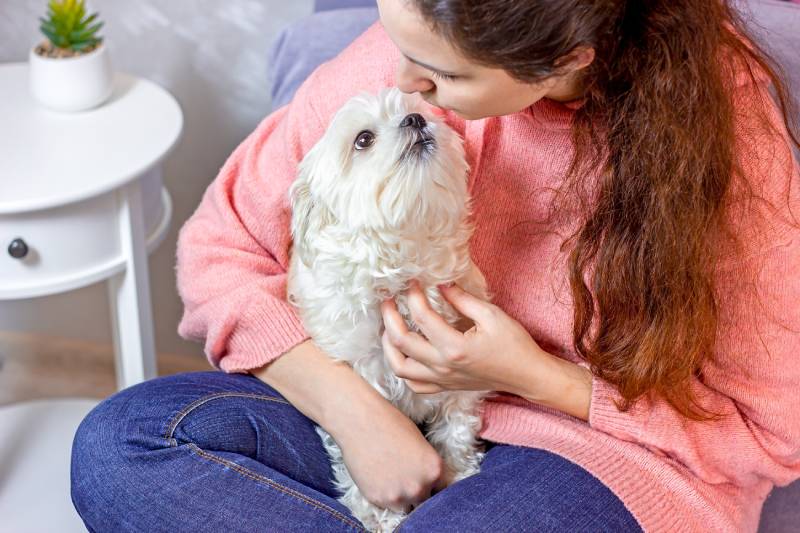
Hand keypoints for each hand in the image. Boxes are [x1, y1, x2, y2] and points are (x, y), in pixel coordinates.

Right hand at [334, 399, 443, 512]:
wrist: (361, 422)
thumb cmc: (391, 424)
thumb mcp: (420, 444)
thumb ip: (427, 468)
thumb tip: (428, 483)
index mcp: (435, 471)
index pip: (443, 491)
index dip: (433, 487)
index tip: (426, 484)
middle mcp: (420, 487)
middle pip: (425, 502)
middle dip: (417, 493)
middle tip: (405, 479)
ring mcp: (398, 496)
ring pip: (406, 508)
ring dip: (401, 499)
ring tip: (391, 479)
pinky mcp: (378, 499)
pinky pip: (386, 506)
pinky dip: (384, 497)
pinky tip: (378, 478)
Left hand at [380, 279, 551, 395]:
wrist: (526, 375)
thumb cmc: (513, 344)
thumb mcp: (491, 315)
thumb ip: (462, 299)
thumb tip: (440, 284)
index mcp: (454, 347)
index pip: (421, 317)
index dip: (413, 295)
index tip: (412, 282)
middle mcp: (443, 366)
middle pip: (400, 341)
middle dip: (389, 316)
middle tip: (388, 300)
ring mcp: (441, 379)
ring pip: (399, 367)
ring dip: (388, 345)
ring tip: (388, 326)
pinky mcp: (444, 386)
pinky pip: (413, 384)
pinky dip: (402, 369)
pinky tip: (404, 353)